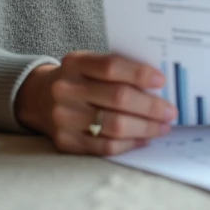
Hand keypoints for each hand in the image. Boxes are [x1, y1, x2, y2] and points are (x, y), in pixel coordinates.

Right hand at [15, 52, 177, 155]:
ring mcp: (63, 117)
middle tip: (170, 111)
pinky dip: (130, 143)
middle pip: (118, 98)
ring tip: (162, 127)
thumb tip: (159, 85)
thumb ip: (118, 69)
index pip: (112, 66)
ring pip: (114, 126)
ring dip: (145, 128)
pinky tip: (144, 139)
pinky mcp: (65, 141)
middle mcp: (66, 89)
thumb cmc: (78, 79)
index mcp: (76, 63)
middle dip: (151, 106)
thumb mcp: (90, 63)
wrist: (39, 98)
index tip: (162, 81)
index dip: (140, 73)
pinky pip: (105, 146)